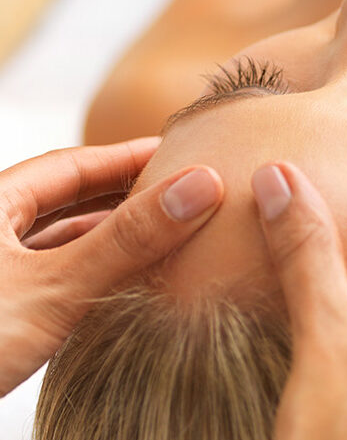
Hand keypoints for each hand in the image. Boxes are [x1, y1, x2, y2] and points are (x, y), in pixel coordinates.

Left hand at [0, 138, 222, 394]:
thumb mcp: (52, 288)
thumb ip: (127, 240)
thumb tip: (201, 186)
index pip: (72, 166)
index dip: (129, 155)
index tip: (179, 150)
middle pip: (66, 200)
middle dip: (125, 193)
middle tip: (181, 191)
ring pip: (59, 242)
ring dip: (110, 237)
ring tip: (165, 235)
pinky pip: (52, 280)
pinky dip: (91, 274)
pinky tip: (122, 283)